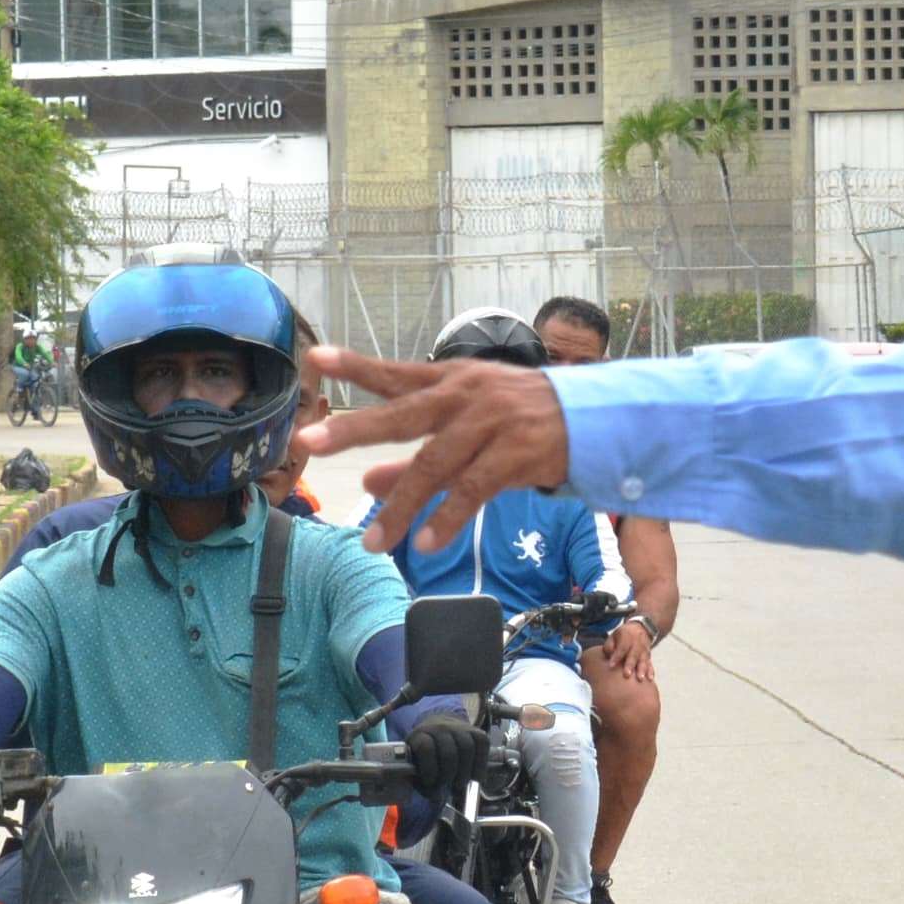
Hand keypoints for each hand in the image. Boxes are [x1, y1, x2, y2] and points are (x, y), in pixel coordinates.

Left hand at [297, 347, 570, 553]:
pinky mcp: (514, 455)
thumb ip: (415, 455)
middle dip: (354, 429)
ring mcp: (490, 424)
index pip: (394, 374)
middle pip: (401, 415)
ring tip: (371, 542)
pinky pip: (472, 491)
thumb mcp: (466, 427)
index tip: (314, 359)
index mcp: (450, 381)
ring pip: (433, 466)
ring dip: (400, 508)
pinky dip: (447, 519)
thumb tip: (368, 481)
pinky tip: (426, 544)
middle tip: (310, 442)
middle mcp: (464, 397)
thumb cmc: (520, 419)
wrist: (592, 419)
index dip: (354, 366)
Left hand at [406, 712, 482, 807]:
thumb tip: (435, 799)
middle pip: (449, 752)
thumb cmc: (427, 755)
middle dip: (450, 775)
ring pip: (467, 748)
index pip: (426, 749)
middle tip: (451, 788)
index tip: (431, 784)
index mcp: (420, 735)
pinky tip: (476, 777)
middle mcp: (439, 728)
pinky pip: (482, 743)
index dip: (429, 769)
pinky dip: (481, 763)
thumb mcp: (417, 766)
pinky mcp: (475, 730)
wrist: (439, 729)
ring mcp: (458, 727)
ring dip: (466, 771)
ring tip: (462, 784)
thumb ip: (422, 782)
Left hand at [585, 614, 657, 687]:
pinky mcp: (649, 656)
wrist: (641, 629)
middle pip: (633, 655)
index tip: (611, 666)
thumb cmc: (623, 636)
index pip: (621, 648)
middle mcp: (636, 644)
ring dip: (642, 670)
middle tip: (626, 675)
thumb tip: (608, 657)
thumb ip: (609, 646)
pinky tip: (650, 679)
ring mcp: (644, 651)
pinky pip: (650, 664)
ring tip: (640, 679)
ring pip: (643, 661)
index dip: (616, 657)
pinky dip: (650, 671)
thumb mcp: (614, 636)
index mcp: (626, 637)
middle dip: (630, 665)